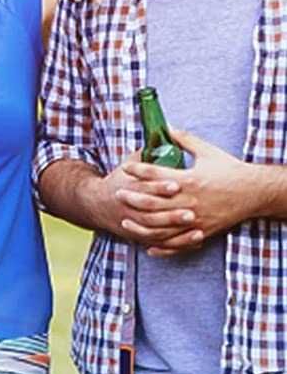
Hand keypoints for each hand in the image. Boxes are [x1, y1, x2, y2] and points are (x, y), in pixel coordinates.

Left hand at [116, 128, 259, 255]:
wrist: (255, 191)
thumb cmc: (230, 170)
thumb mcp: (208, 151)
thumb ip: (184, 140)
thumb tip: (166, 127)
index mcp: (189, 180)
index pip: (156, 174)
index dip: (138, 169)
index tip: (125, 167)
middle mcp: (190, 200)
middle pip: (153, 201)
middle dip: (133, 198)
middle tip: (117, 194)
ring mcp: (196, 218)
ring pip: (162, 226)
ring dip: (141, 225)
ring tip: (125, 221)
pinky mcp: (202, 231)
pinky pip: (178, 243)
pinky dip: (162, 246)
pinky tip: (148, 246)